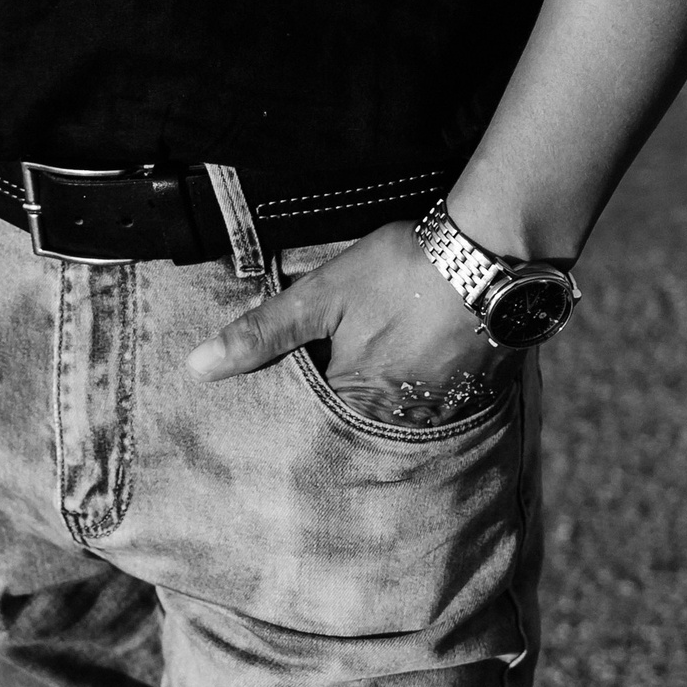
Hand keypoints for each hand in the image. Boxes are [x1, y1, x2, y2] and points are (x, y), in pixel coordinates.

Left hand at [186, 221, 516, 423]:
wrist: (488, 255)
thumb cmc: (401, 270)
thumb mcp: (322, 293)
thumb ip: (264, 332)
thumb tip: (198, 368)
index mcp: (354, 401)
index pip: (310, 427)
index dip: (296, 413)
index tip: (281, 409)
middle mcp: (398, 421)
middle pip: (355, 432)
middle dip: (338, 421)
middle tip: (333, 397)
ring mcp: (440, 413)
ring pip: (396, 424)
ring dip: (382, 412)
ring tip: (375, 382)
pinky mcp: (473, 398)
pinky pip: (436, 413)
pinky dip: (420, 400)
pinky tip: (417, 372)